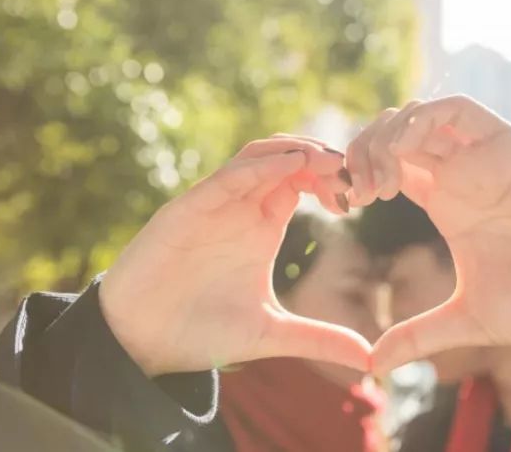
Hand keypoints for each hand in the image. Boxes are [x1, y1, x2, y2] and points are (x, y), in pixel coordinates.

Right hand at [99, 136, 367, 375]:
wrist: (140, 343)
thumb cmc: (200, 332)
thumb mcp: (271, 334)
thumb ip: (318, 339)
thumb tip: (370, 360)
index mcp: (262, 226)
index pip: (304, 181)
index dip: (334, 179)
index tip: (360, 197)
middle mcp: (240, 208)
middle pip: (287, 158)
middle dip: (323, 157)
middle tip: (354, 171)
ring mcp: (214, 205)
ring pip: (258, 155)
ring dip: (295, 150)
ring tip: (329, 161)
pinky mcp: (188, 209)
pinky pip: (226, 176)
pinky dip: (260, 166)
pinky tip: (290, 166)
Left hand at [348, 96, 510, 373]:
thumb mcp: (470, 320)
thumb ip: (420, 336)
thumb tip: (371, 365)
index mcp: (445, 201)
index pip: (384, 166)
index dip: (354, 176)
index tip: (342, 207)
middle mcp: (459, 172)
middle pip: (392, 134)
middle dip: (360, 152)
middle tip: (354, 194)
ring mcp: (482, 156)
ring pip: (417, 115)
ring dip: (385, 137)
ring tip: (378, 182)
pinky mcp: (509, 145)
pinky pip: (456, 110)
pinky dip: (421, 121)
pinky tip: (407, 156)